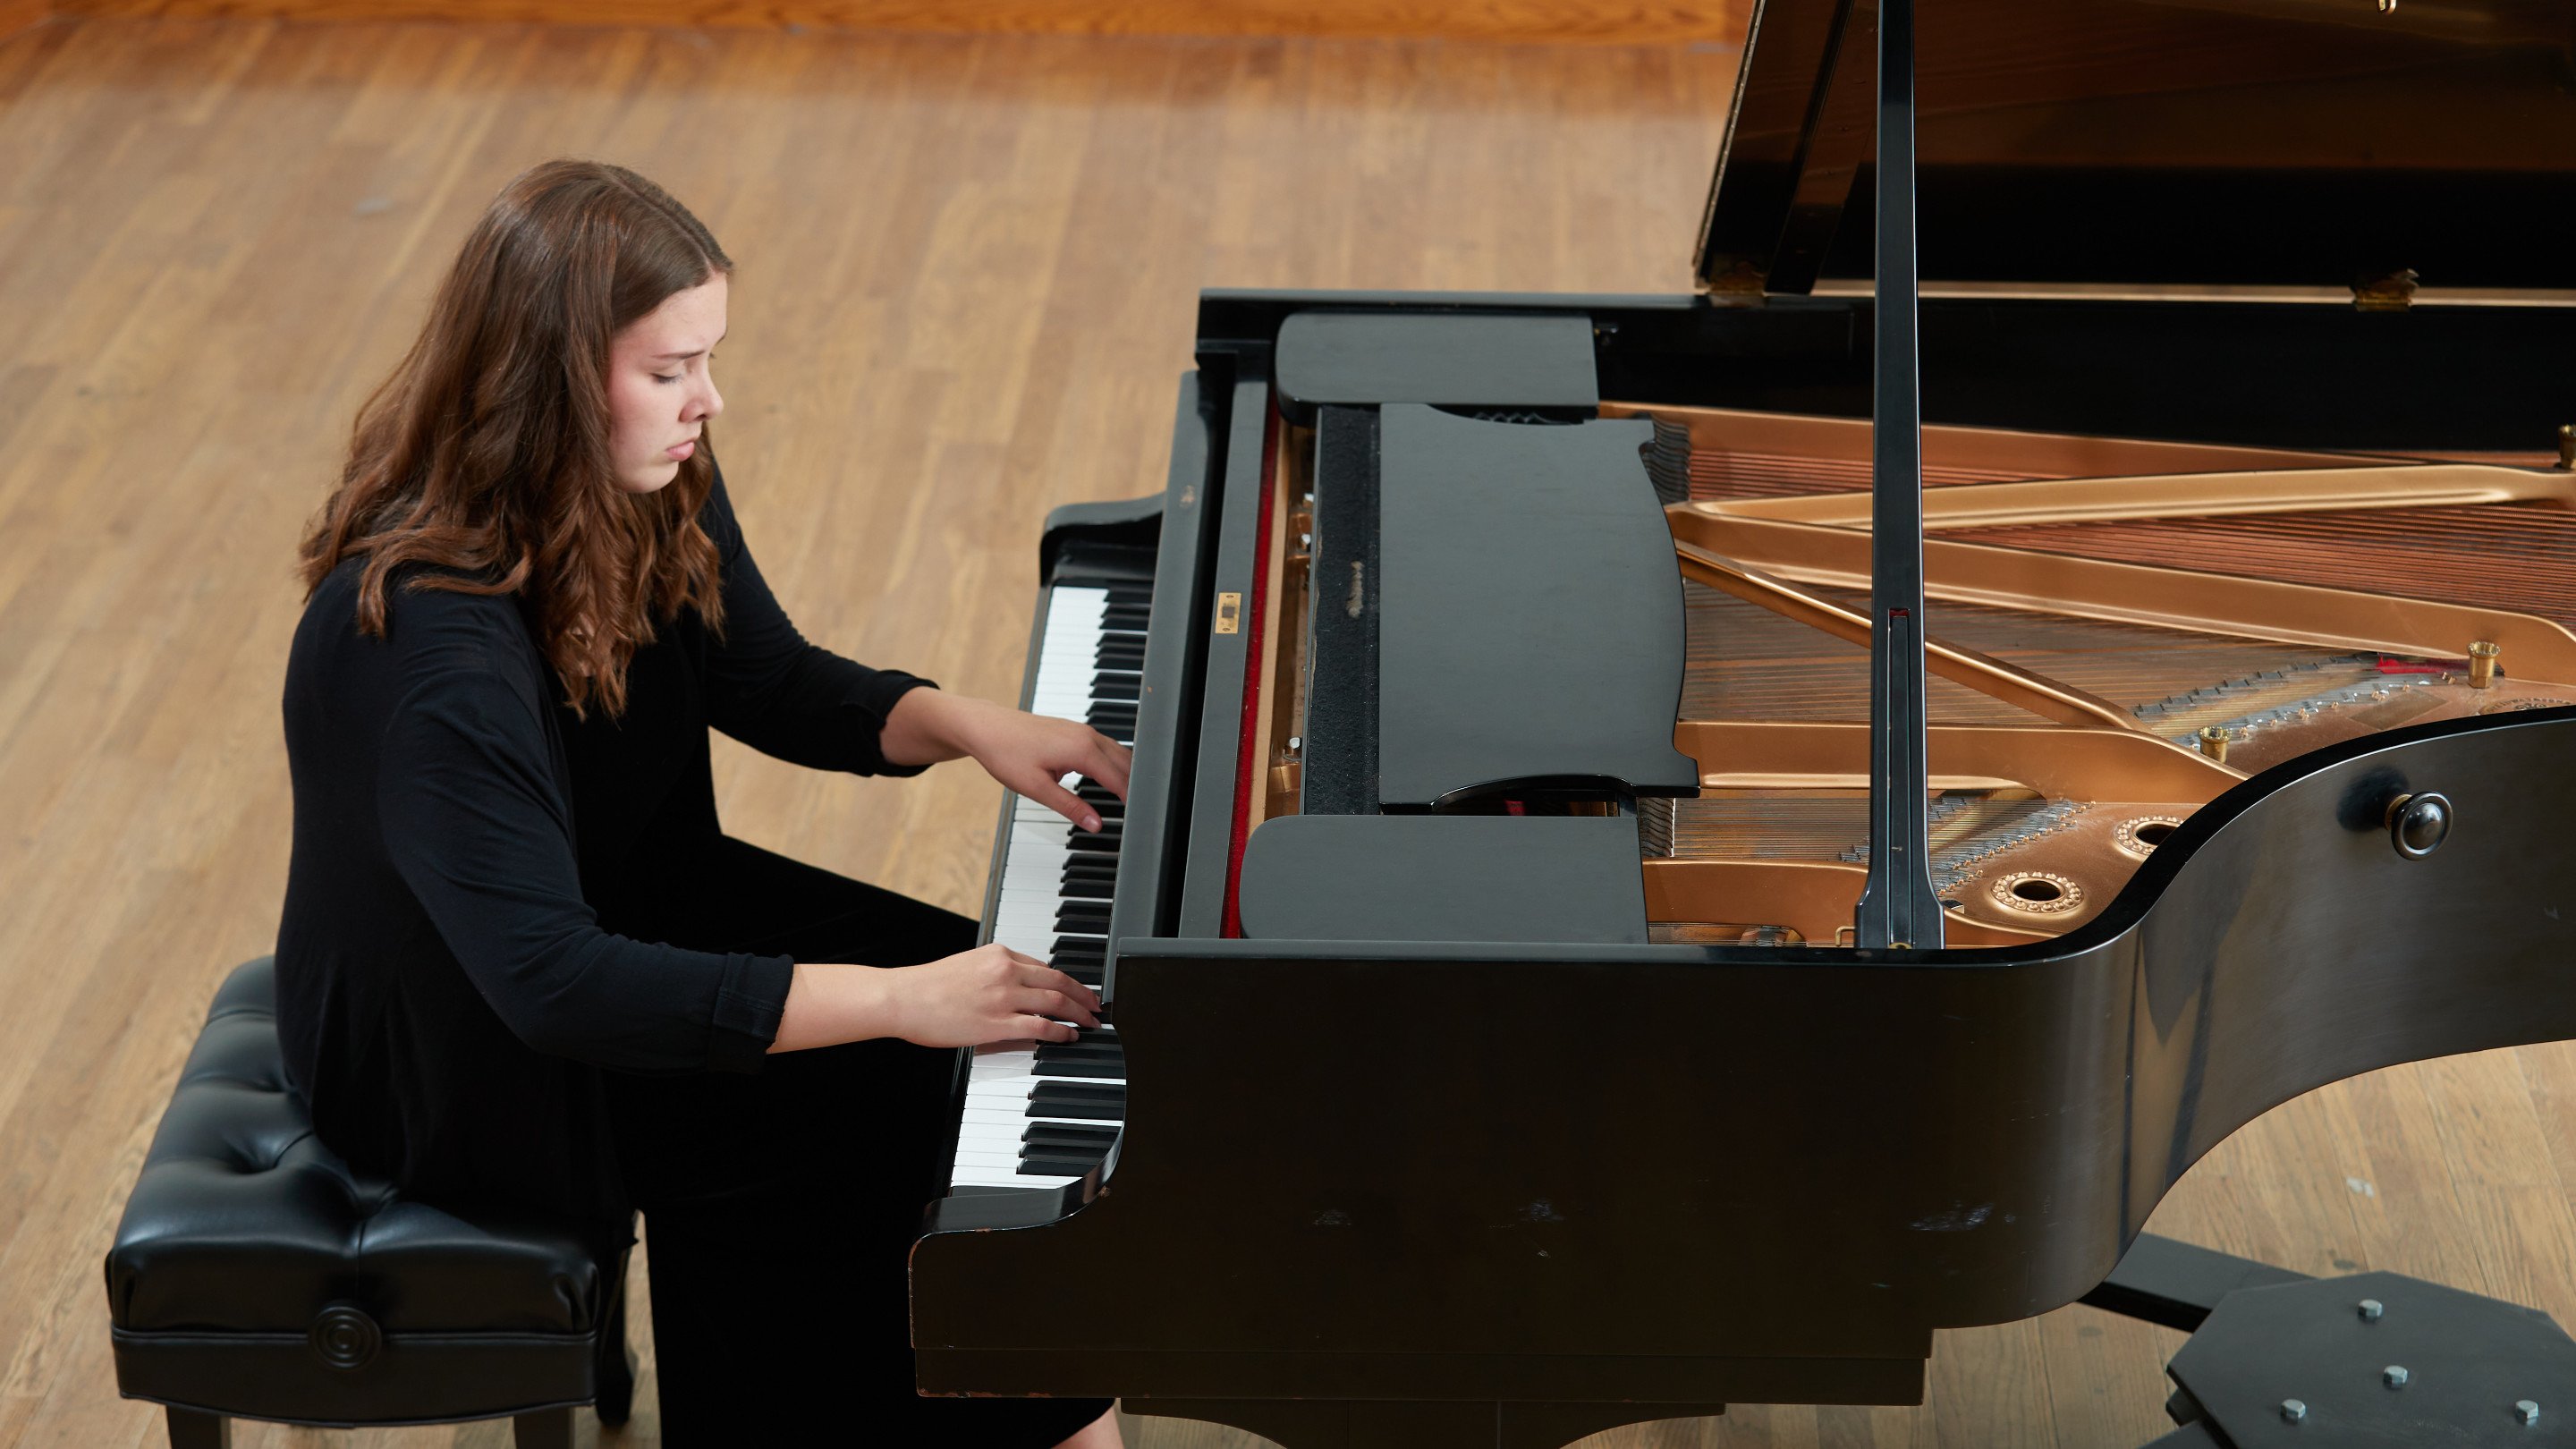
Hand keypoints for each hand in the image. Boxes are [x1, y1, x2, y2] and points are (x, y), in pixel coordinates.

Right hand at [879, 943, 1101, 1046]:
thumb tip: (1018, 985)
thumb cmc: (928, 986)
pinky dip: (1061, 1031)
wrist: (903, 998)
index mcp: (999, 955)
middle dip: (1083, 995)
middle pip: (1059, 982)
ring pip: (1056, 1002)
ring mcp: (1004, 997)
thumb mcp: (968, 965)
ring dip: (1079, 1013)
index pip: (1045, 966)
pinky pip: (1042, 1026)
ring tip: (1090, 1022)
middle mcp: (1006, 971)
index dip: (1068, 981)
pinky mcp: (998, 1023)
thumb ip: (995, 971)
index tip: (1077, 990)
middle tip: (1096, 1005)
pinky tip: (1070, 1036)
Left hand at [884, 689, 1131, 830]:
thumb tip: (1095, 823)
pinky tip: (1112, 777)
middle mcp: (1087, 736)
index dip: (1132, 800)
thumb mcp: (1037, 788)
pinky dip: (1114, 763)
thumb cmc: (1005, 753)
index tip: (1141, 819)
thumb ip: (1070, 807)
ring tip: (1133, 798)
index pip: (1119, 779)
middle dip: (1136, 787)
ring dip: (1127, 774)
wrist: (985, 727)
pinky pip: (1105, 747)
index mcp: (1082, 750)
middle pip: (1125, 764)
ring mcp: (1082, 730)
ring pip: (1118, 753)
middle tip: (1143, 812)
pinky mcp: (1075, 730)